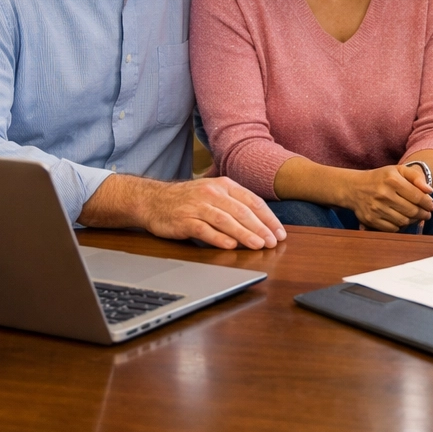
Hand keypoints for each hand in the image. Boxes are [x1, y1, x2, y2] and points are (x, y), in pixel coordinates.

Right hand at [127, 176, 285, 249]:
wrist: (153, 199)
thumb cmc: (188, 199)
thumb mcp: (213, 193)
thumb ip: (234, 204)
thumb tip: (261, 223)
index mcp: (224, 185)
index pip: (253, 201)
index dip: (268, 218)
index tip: (280, 232)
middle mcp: (212, 193)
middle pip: (242, 211)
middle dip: (260, 228)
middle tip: (273, 242)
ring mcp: (197, 206)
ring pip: (226, 220)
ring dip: (244, 234)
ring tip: (258, 245)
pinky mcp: (184, 220)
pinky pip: (204, 229)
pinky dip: (218, 238)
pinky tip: (230, 246)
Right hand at [344, 164, 432, 231]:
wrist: (354, 188)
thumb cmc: (380, 178)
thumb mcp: (398, 170)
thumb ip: (416, 177)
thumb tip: (430, 191)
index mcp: (392, 180)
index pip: (417, 196)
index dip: (428, 203)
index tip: (432, 206)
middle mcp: (384, 194)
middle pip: (412, 210)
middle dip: (423, 214)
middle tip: (426, 214)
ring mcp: (376, 208)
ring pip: (403, 221)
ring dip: (413, 221)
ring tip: (416, 217)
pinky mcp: (371, 219)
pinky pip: (392, 228)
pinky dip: (400, 226)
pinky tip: (402, 220)